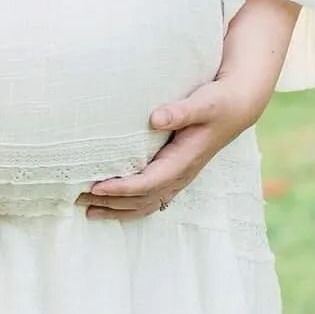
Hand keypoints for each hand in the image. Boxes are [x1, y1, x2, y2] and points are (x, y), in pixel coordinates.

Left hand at [77, 76, 266, 220]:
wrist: (236, 108)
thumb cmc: (217, 103)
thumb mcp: (203, 103)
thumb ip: (181, 110)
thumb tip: (155, 118)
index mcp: (184, 160)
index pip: (148, 182)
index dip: (122, 188)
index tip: (95, 187)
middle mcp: (181, 175)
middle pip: (142, 199)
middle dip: (111, 202)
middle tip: (78, 199)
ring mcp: (179, 178)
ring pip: (146, 204)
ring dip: (117, 209)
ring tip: (87, 211)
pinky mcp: (175, 175)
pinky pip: (151, 199)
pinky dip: (130, 206)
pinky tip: (111, 207)